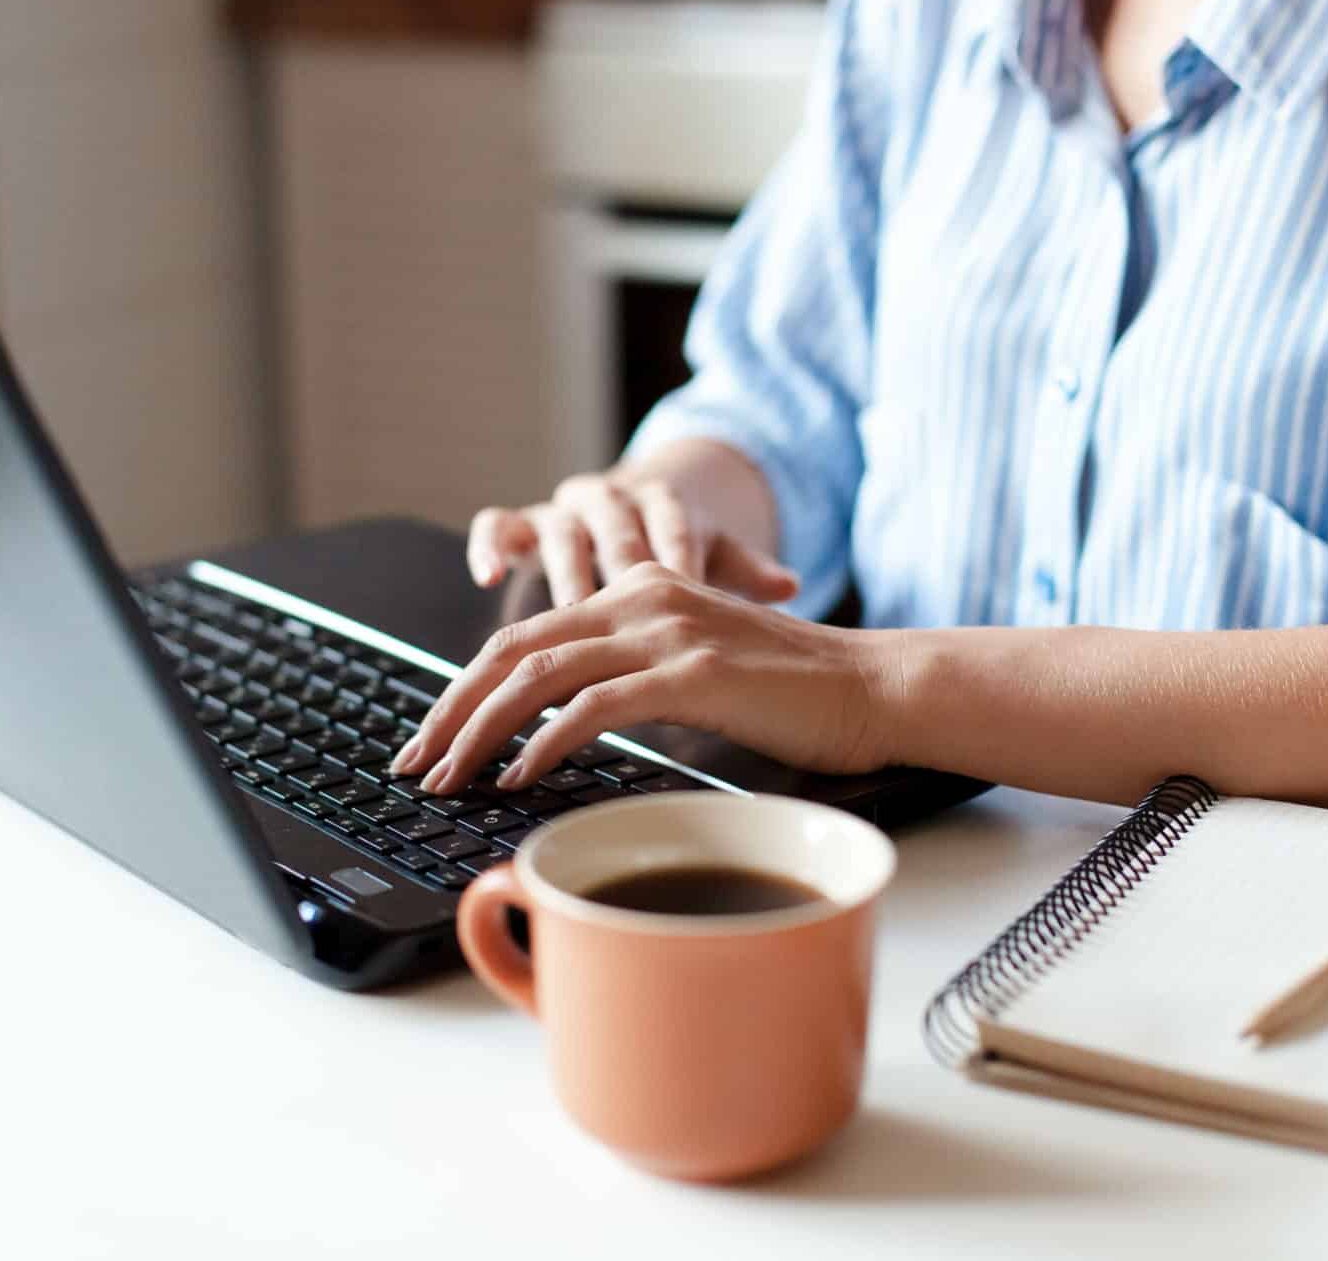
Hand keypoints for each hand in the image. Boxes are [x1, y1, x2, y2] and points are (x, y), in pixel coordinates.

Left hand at [390, 563, 902, 793]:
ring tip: (448, 777)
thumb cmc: (789, 692)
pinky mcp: (692, 673)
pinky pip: (593, 706)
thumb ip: (635, 673)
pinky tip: (519, 777)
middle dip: (452, 708)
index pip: (527, 635)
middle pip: (515, 648)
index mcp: (640, 589)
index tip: (436, 735)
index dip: (468, 686)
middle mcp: (643, 597)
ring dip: (481, 730)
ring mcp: (667, 631)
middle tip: (415, 760)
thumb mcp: (697, 665)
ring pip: (540, 674)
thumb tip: (568, 721)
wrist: (872, 687)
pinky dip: (544, 743)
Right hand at [467, 470, 798, 607]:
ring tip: (569, 608)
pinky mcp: (521, 523)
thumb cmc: (677, 548)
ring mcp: (563, 510)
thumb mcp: (714, 556)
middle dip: (621, 570)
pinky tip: (488, 576)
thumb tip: (790, 584)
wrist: (630, 511)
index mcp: (664, 500)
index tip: (692, 596)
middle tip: (629, 613)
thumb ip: (746, 570)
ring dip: (563, 569)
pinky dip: (491, 545)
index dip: (682, 559)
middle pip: (616, 531)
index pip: (676, 527)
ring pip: (559, 530)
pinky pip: (498, 525)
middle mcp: (611, 499)